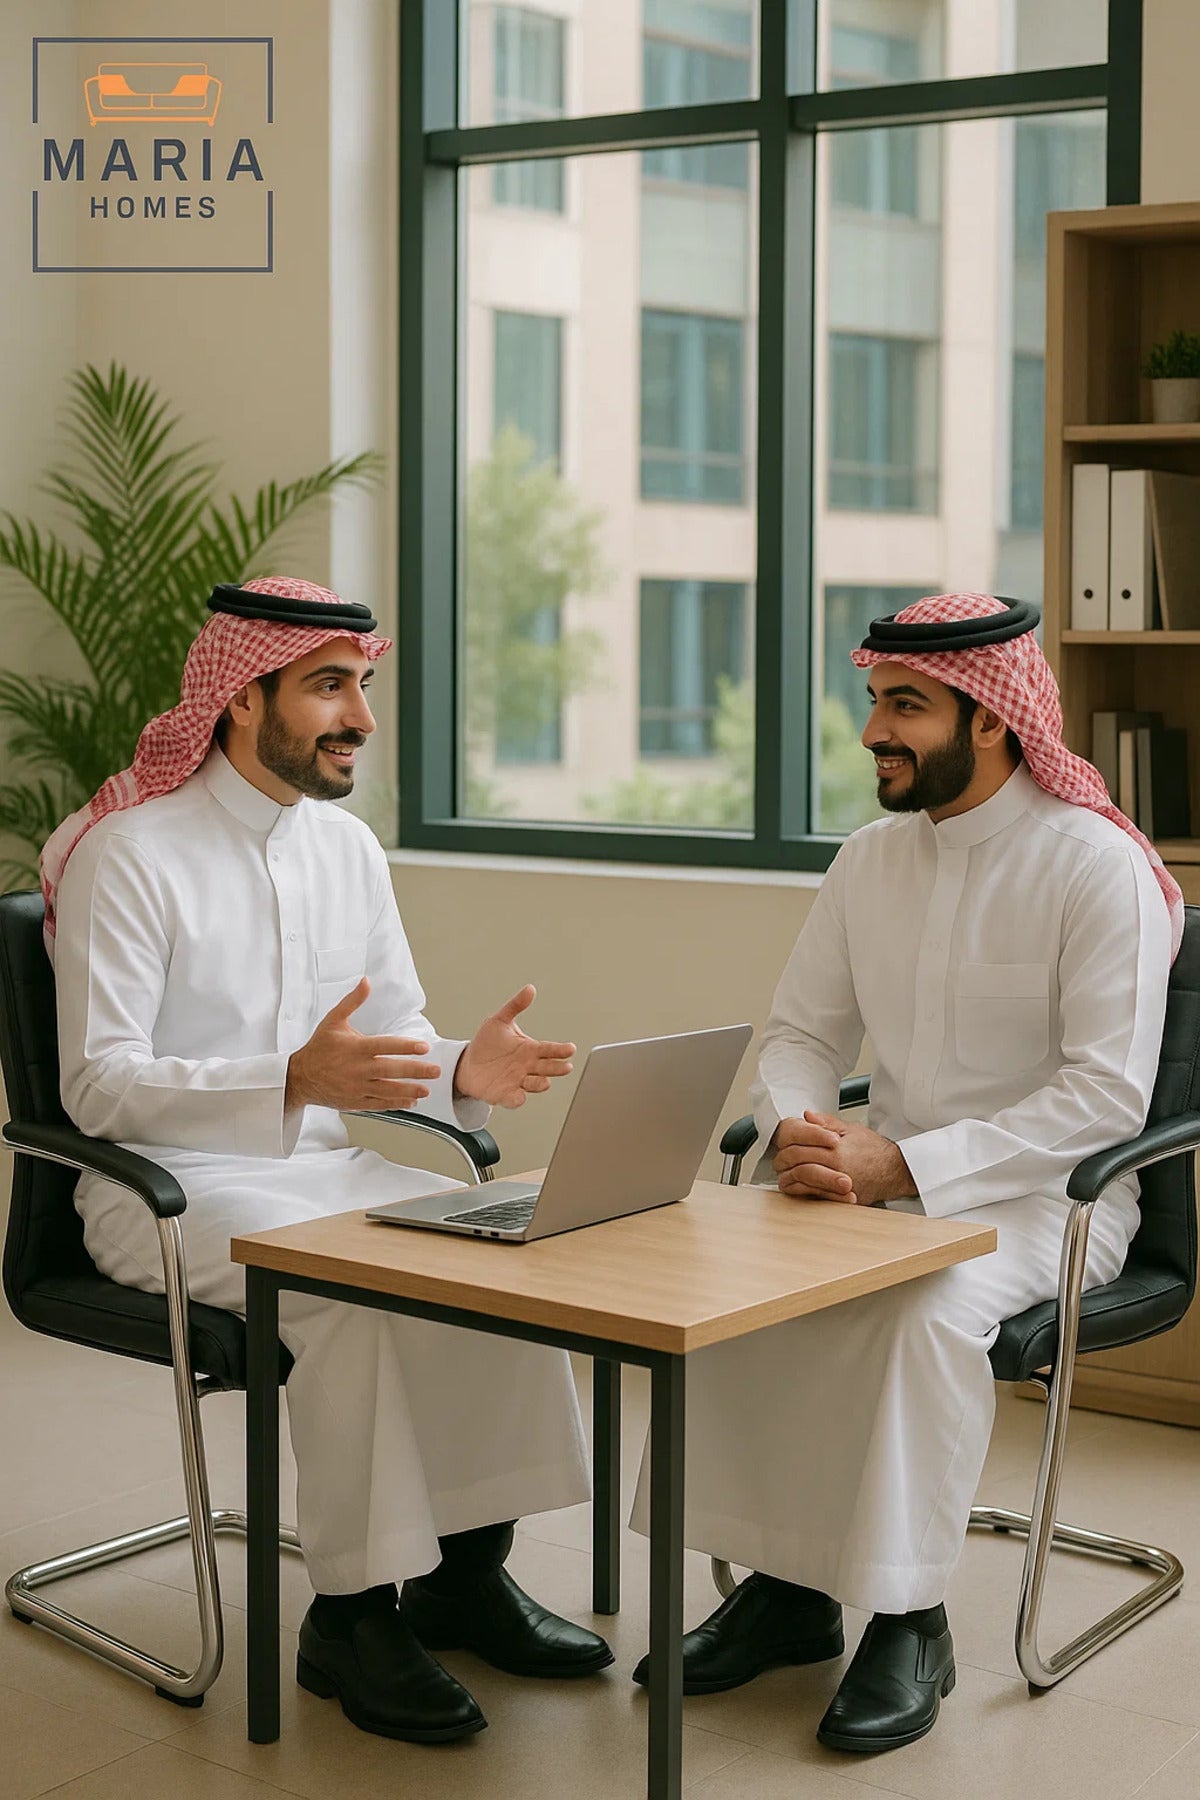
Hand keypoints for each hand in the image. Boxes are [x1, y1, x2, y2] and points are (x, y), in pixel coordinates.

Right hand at [285, 977, 441, 1112]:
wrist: (300, 1077)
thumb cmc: (319, 1047)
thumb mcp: (333, 1021)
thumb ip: (352, 1002)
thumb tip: (366, 981)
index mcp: (355, 1048)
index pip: (384, 1046)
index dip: (405, 1046)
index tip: (424, 1047)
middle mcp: (357, 1069)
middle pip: (391, 1070)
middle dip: (415, 1071)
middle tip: (435, 1071)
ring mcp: (356, 1087)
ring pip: (387, 1090)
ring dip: (409, 1091)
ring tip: (426, 1090)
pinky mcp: (355, 1102)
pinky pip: (378, 1104)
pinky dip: (395, 1103)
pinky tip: (410, 1101)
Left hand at [454, 985, 574, 1109]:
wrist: (468, 1064)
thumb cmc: (487, 1044)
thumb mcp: (499, 1021)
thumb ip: (515, 1006)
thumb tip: (530, 989)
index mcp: (530, 1049)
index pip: (549, 1049)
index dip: (560, 1050)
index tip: (571, 1048)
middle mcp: (528, 1067)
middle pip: (548, 1068)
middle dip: (557, 1068)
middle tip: (566, 1066)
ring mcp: (518, 1081)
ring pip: (535, 1084)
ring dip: (540, 1084)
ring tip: (544, 1081)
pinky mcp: (505, 1094)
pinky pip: (514, 1099)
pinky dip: (518, 1099)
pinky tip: (520, 1096)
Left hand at [773, 1110, 915, 1206]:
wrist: (896, 1171)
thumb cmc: (875, 1150)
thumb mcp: (852, 1129)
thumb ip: (826, 1123)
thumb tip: (806, 1115)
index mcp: (836, 1149)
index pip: (800, 1146)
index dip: (787, 1146)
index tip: (783, 1145)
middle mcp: (836, 1169)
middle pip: (798, 1164)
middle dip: (784, 1162)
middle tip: (779, 1161)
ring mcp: (838, 1186)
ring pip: (803, 1182)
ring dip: (788, 1179)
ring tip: (783, 1175)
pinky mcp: (842, 1199)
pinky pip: (815, 1197)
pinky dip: (801, 1192)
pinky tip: (795, 1187)